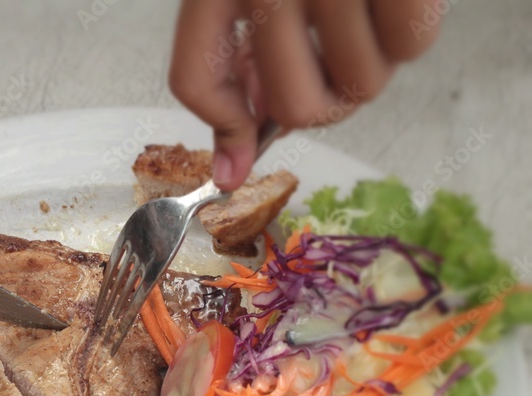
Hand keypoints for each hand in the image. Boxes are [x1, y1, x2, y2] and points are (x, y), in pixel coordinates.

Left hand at [170, 0, 441, 189]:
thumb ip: (233, 73)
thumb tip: (234, 168)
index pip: (195, 80)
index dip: (223, 129)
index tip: (237, 162)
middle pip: (294, 104)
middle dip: (320, 103)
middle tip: (329, 69)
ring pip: (359, 84)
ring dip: (369, 64)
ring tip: (362, 18)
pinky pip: (410, 44)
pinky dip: (409, 32)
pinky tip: (391, 0)